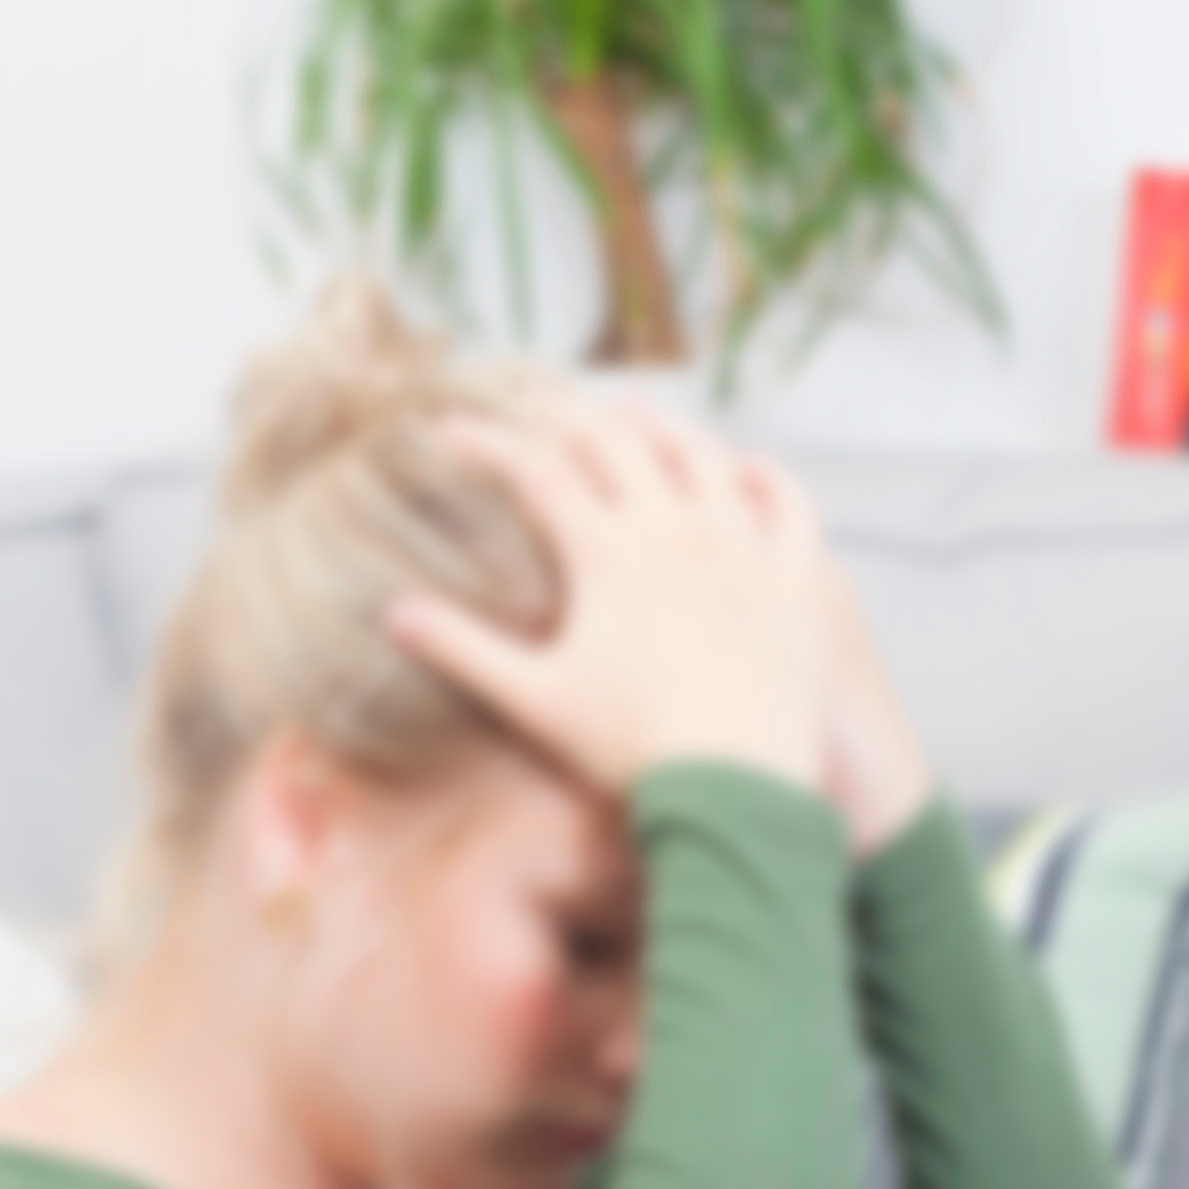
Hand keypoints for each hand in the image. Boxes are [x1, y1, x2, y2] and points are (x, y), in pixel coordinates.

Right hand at [391, 399, 932, 841]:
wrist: (733, 787)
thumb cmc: (627, 750)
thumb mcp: (534, 700)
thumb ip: (464, 650)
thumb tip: (395, 613)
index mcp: (606, 552)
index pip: (536, 471)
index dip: (488, 443)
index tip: (451, 426)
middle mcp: (674, 528)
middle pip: (616, 442)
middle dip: (569, 414)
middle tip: (539, 402)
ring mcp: (740, 544)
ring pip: (702, 455)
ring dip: (664, 426)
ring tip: (638, 413)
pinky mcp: (792, 576)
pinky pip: (787, 504)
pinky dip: (766, 476)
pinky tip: (749, 466)